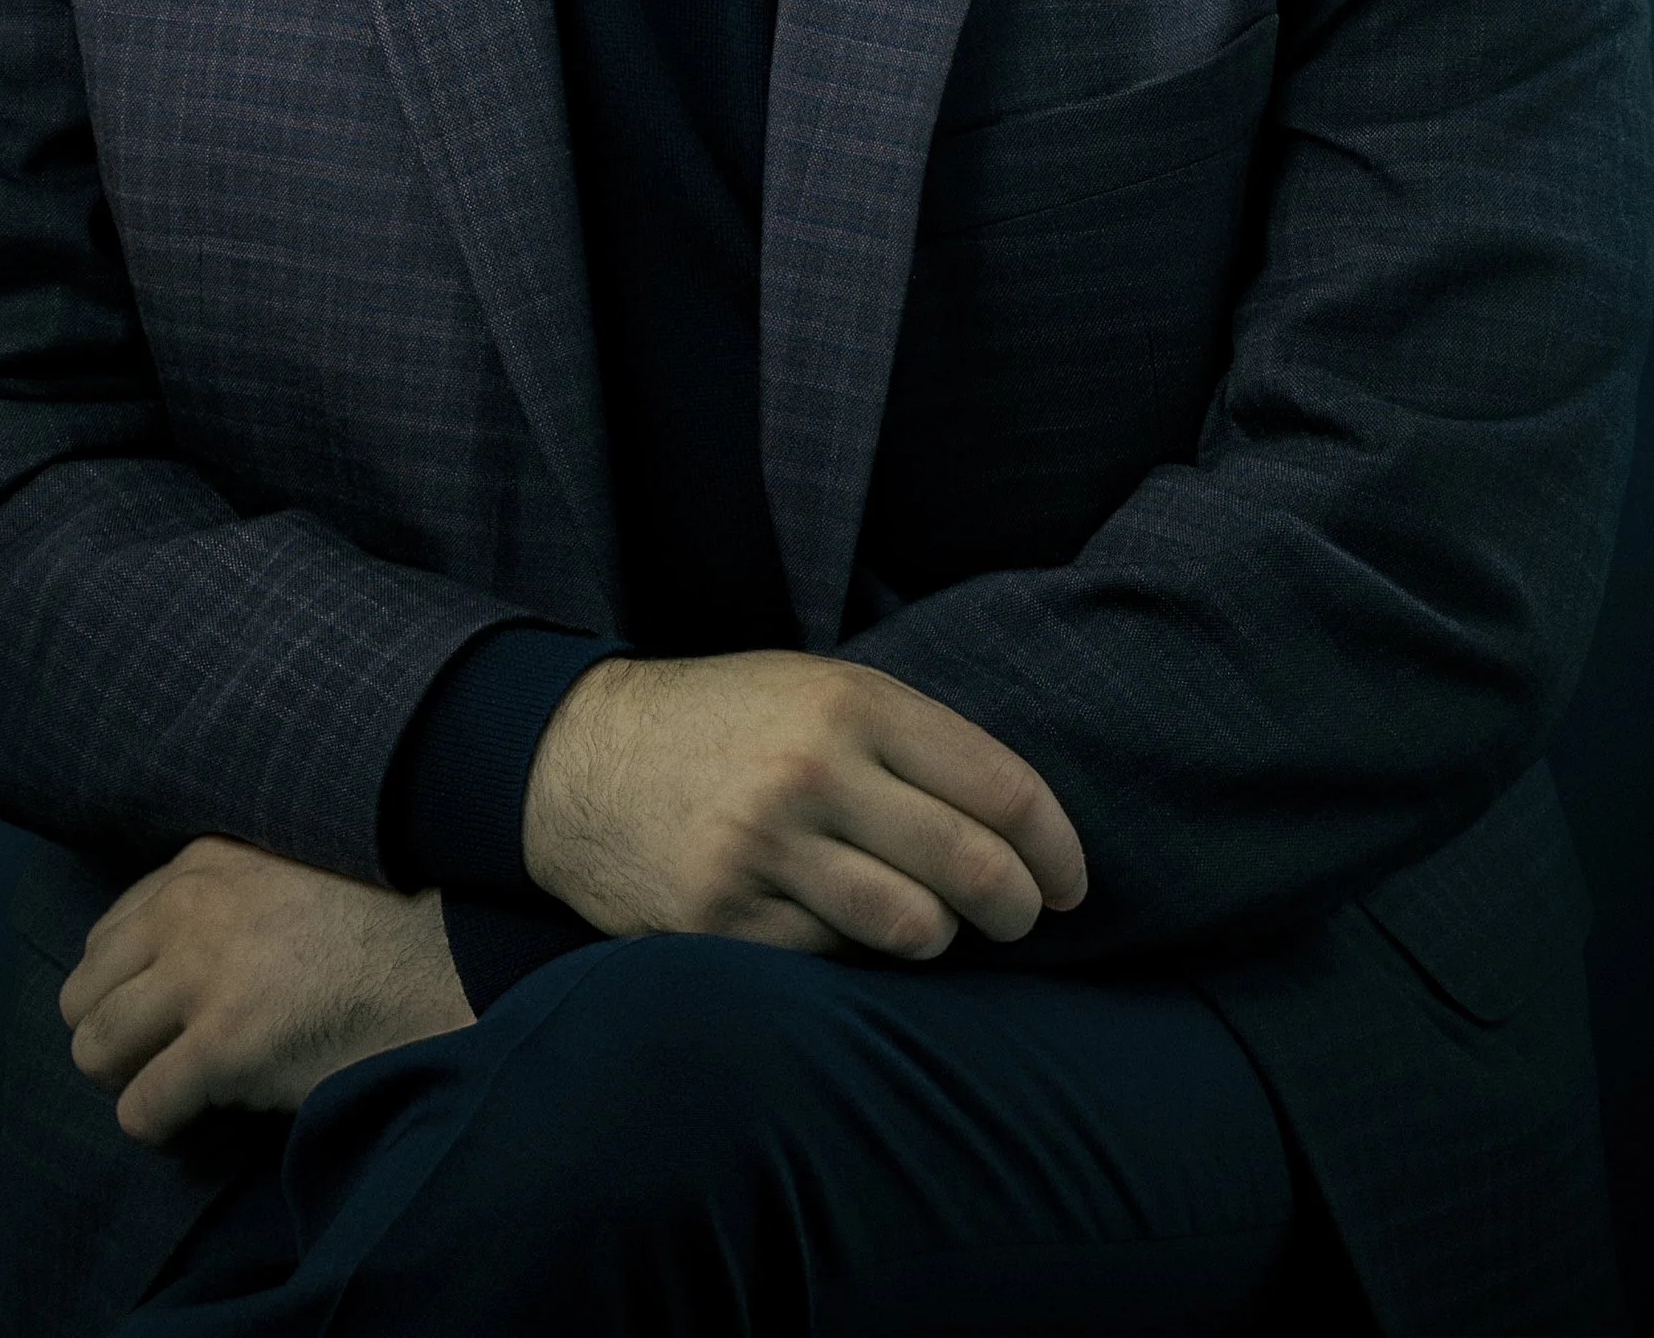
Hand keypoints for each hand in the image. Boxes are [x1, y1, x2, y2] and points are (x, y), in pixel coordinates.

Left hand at [59, 836, 472, 1145]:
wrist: (450, 962)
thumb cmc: (383, 923)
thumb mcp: (289, 874)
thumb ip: (223, 900)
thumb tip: (166, 963)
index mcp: (202, 863)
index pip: (107, 935)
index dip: (128, 987)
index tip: (163, 1016)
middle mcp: (189, 908)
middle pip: (82, 993)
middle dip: (114, 1036)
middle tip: (162, 1059)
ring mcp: (205, 976)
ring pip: (93, 1050)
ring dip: (128, 1080)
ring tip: (177, 1088)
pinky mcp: (225, 1045)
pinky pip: (141, 1108)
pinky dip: (159, 1126)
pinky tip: (200, 1120)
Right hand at [521, 650, 1086, 961]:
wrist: (581, 759)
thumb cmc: (727, 723)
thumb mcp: (819, 690)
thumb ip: (912, 744)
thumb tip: (1022, 830)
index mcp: (852, 704)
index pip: (1001, 788)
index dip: (1056, 849)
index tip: (1072, 885)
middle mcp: (812, 772)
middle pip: (972, 867)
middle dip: (1018, 909)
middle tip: (1019, 919)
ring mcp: (762, 850)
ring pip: (913, 929)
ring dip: (939, 939)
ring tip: (926, 925)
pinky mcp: (720, 921)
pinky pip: (832, 963)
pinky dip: (849, 957)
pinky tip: (832, 928)